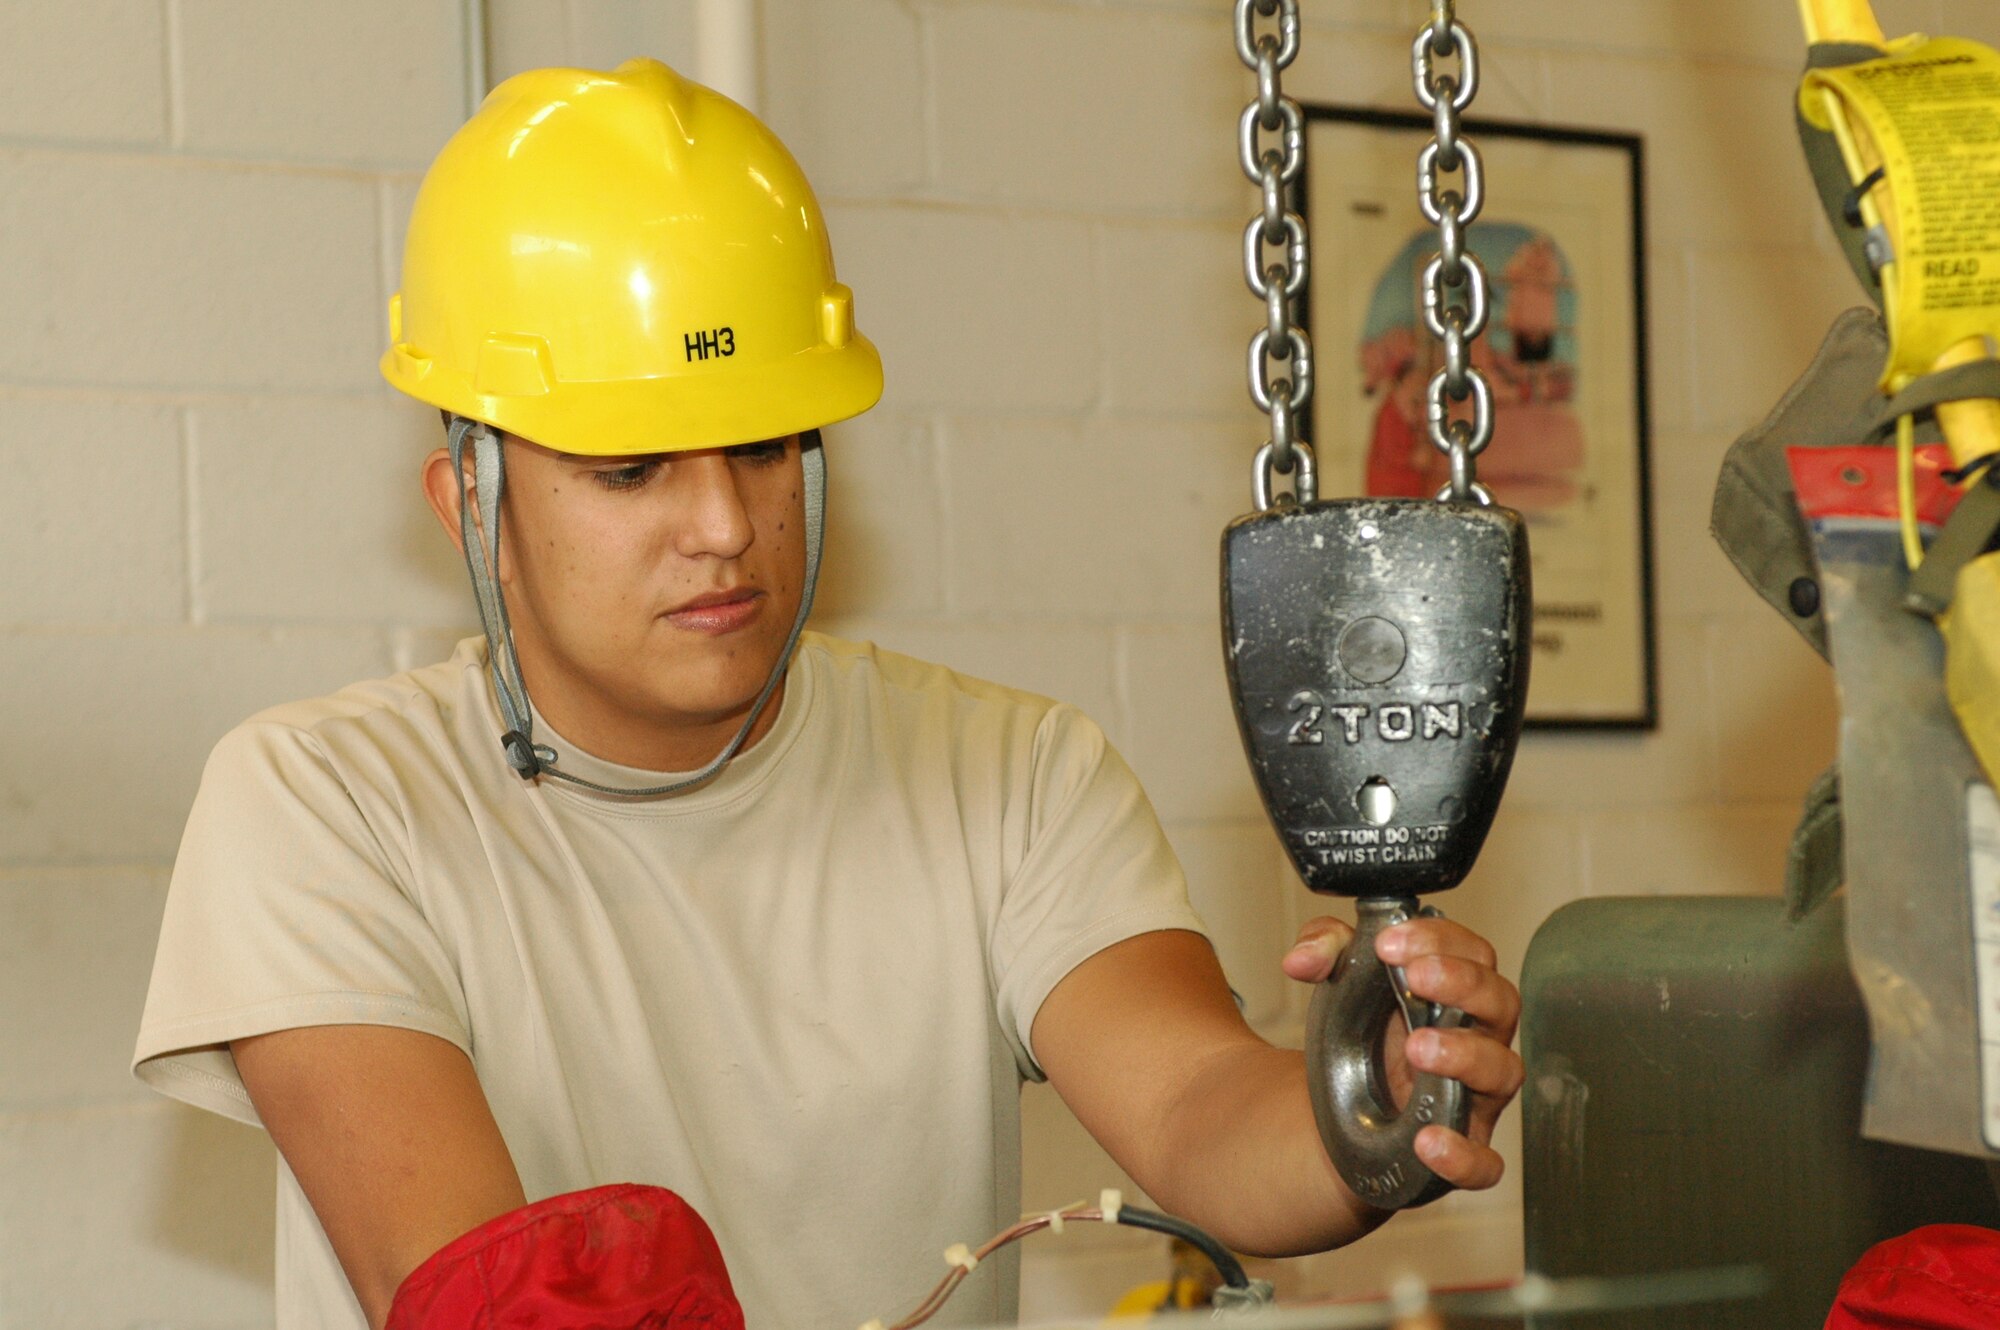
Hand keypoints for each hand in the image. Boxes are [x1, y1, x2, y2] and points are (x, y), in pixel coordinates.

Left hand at [1281, 914, 1524, 1191]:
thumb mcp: (1340, 980)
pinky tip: (1427, 1140)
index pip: (1472, 953)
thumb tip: (1302, 959)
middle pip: (1500, 1002)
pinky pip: (1483, 1162)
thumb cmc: (1361, 1034)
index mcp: (1455, 992)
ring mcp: (1475, 1096)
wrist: (1340, 1110)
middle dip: (1462, 983)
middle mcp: (1476, 1039)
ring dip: (1464, 1055)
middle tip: (1415, 977)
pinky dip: (1463, 1155)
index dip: (1439, 941)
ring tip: (1416, 1046)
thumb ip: (1323, 950)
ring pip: (1501, 1071)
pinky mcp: (1463, 1148)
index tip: (1390, 943)